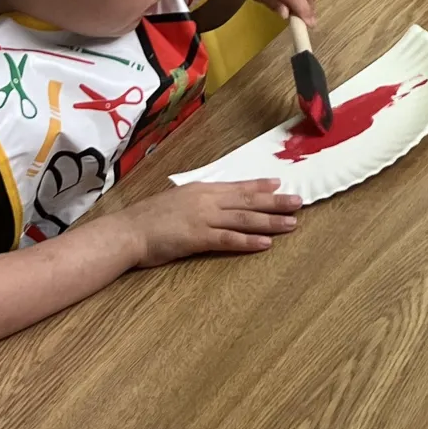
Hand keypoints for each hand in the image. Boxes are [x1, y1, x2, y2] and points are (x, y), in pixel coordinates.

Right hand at [125, 179, 300, 264]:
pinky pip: (229, 240)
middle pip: (248, 201)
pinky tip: (266, 243)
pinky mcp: (198, 238)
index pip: (237, 187)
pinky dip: (249, 241)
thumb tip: (211, 201)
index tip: (280, 185)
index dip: (260, 187)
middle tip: (299, 202)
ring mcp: (204, 218)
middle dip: (275, 202)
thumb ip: (196, 200)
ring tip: (291, 223)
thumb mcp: (176, 201)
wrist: (128, 231)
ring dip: (270, 221)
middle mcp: (207, 200)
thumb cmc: (148, 218)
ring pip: (244, 219)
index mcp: (201, 189)